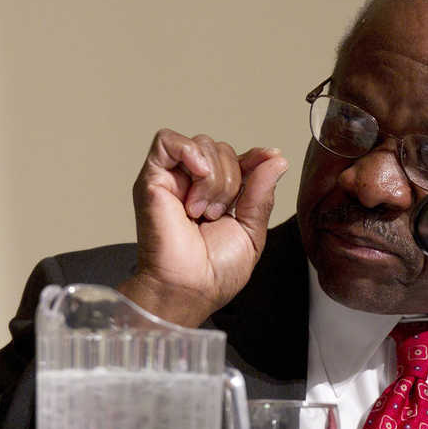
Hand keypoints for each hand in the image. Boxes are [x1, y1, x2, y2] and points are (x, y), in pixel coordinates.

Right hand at [118, 128, 287, 325]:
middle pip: (221, 148)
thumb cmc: (215, 271)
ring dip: (214, 178)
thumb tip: (276, 159)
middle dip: (232, 179)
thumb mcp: (251, 230)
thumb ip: (262, 193)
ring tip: (203, 211)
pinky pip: (167, 140)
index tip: (270, 161)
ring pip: (202, 144)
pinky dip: (189, 153)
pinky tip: (198, 180)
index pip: (237, 159)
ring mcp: (171, 180)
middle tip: (218, 214)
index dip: (254, 158)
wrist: (190, 288)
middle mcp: (192, 184)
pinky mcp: (151, 179)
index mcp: (217, 195)